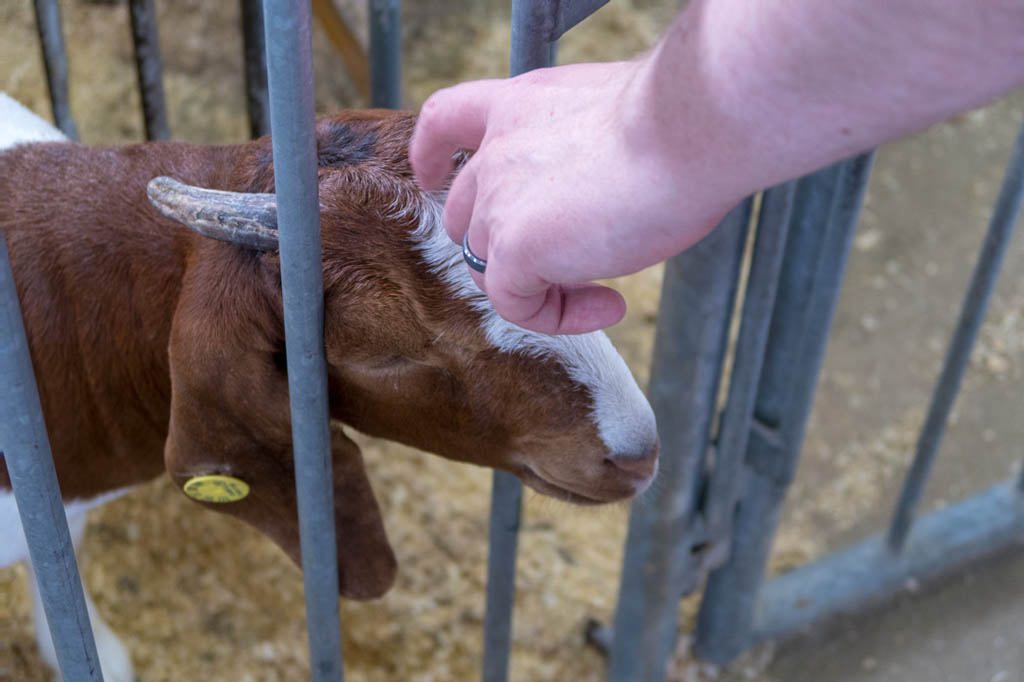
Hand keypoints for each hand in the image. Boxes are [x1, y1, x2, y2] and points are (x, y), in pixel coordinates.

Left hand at [410, 60, 733, 334]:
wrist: (690, 127)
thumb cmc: (680, 120)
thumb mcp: (615, 121)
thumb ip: (584, 152)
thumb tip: (599, 194)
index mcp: (521, 105)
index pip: (448, 120)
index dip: (432, 153)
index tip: (430, 175)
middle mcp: (498, 149)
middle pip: (467, 215)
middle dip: (505, 246)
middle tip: (572, 260)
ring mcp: (499, 200)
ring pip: (489, 264)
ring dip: (543, 286)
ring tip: (609, 288)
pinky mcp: (515, 247)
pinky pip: (515, 303)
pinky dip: (557, 317)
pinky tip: (610, 305)